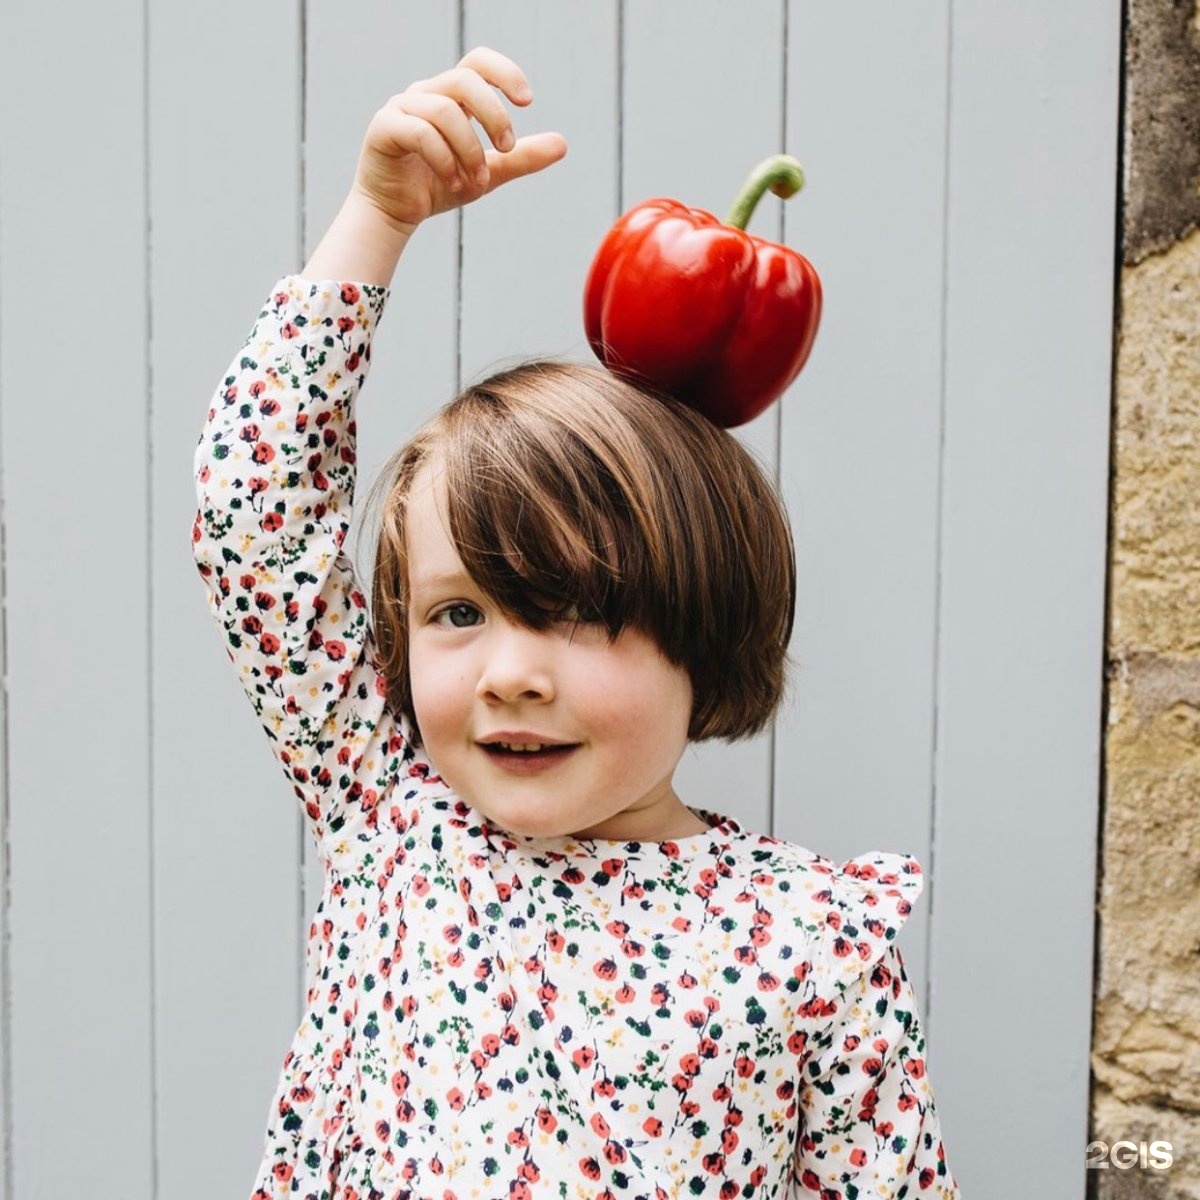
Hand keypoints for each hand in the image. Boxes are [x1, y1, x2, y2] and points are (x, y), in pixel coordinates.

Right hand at [351, 46, 567, 236]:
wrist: (394, 213)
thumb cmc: (437, 186)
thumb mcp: (488, 173)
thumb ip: (521, 158)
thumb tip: (563, 144)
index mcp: (450, 96)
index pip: (478, 63)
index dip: (504, 73)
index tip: (527, 102)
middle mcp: (425, 93)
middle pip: (465, 80)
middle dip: (494, 116)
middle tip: (507, 149)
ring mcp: (401, 107)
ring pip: (445, 110)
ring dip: (470, 149)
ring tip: (477, 181)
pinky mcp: (383, 128)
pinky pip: (420, 132)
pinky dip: (445, 160)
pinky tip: (455, 183)